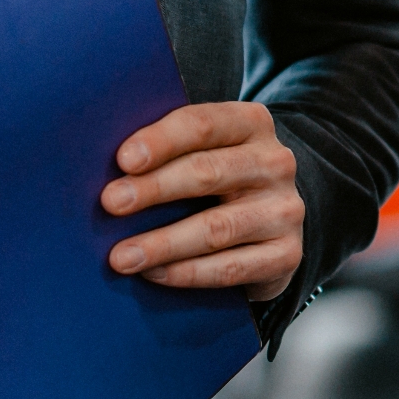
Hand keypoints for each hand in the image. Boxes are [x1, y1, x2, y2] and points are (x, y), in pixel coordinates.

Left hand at [102, 101, 303, 301]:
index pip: (203, 124)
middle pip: (207, 173)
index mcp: (251, 124)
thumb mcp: (205, 151)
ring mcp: (285, 210)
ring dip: (162, 243)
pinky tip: (154, 274)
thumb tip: (111, 171)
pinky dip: (187, 273)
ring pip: (216, 227)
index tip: (124, 160)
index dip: (162, 141)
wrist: (272, 221)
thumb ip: (170, 151)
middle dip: (153, 189)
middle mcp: (275, 162)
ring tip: (121, 256)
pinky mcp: (287, 254)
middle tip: (111, 203)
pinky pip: (230, 268)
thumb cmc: (219, 180)